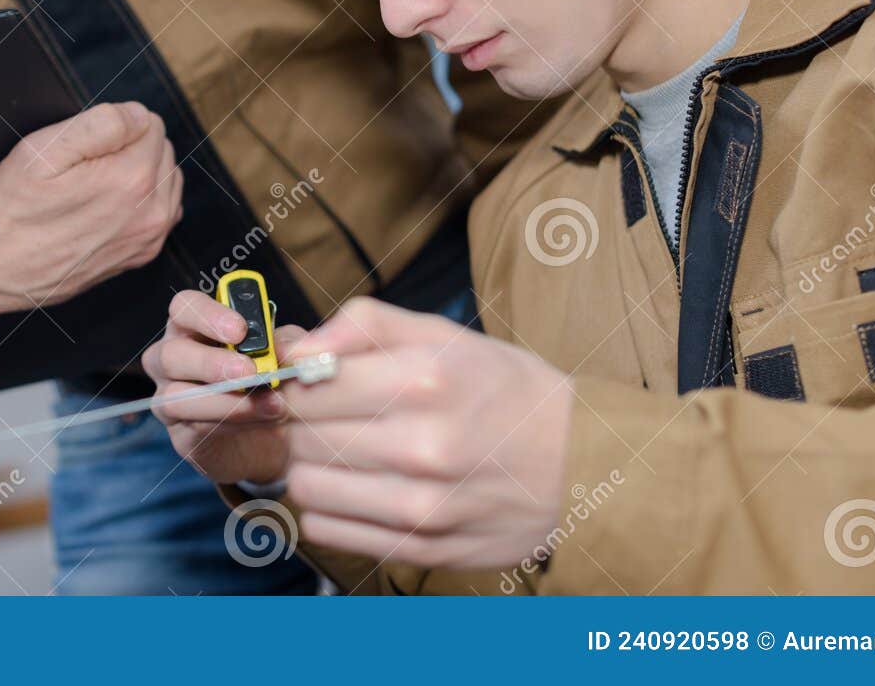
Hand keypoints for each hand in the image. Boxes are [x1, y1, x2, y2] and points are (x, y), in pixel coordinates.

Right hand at [0, 102, 182, 318]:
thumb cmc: (12, 209)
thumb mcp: (41, 150)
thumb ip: (100, 123)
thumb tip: (138, 115)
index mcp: (131, 179)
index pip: (149, 123)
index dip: (114, 125)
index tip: (83, 147)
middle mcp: (150, 212)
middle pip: (161, 150)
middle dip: (129, 148)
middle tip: (83, 167)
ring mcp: (148, 238)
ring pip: (165, 180)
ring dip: (140, 173)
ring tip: (94, 186)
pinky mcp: (141, 255)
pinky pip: (161, 210)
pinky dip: (142, 202)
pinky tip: (107, 206)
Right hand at [142, 289, 308, 484]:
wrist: (275, 437)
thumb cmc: (272, 382)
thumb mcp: (287, 356)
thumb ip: (286, 344)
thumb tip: (283, 345)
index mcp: (194, 327)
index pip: (184, 308)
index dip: (208, 315)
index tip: (240, 330)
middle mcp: (173, 358)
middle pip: (171, 353)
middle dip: (211, 363)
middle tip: (249, 372)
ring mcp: (170, 398)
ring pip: (177, 396)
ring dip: (227, 401)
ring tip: (270, 403)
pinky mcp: (180, 434)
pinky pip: (195, 427)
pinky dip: (232, 422)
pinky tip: (263, 419)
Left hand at [280, 297, 571, 569]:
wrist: (579, 465)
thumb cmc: (504, 391)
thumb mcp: (443, 335)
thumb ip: (363, 325)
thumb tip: (296, 344)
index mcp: (424, 380)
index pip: (307, 384)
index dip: (295, 381)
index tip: (306, 382)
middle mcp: (420, 447)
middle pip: (302, 436)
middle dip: (300, 423)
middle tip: (324, 417)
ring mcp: (420, 506)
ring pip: (305, 487)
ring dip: (309, 468)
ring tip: (340, 453)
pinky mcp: (420, 549)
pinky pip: (326, 530)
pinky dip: (326, 509)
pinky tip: (355, 489)